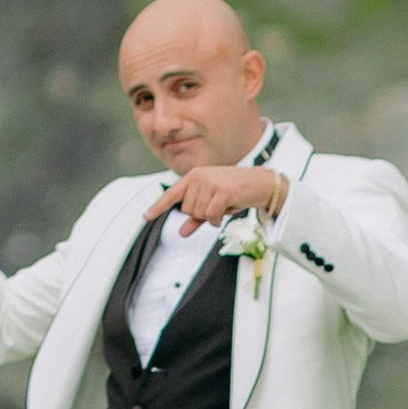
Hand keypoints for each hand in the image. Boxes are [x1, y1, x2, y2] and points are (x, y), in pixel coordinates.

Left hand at [148, 162, 285, 230]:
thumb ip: (197, 217)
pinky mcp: (222, 191)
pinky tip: (228, 211)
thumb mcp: (213, 203)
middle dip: (202, 214)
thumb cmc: (236, 192)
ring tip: (225, 204)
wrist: (261, 183)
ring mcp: (210, 182)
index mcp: (194, 176)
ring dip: (213, 216)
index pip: (172, 194)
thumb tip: (182, 232)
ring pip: (199, 213)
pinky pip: (211, 215)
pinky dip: (218, 218)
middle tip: (218, 206)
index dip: (158, 207)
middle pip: (188, 210)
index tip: (146, 216)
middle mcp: (199, 176)